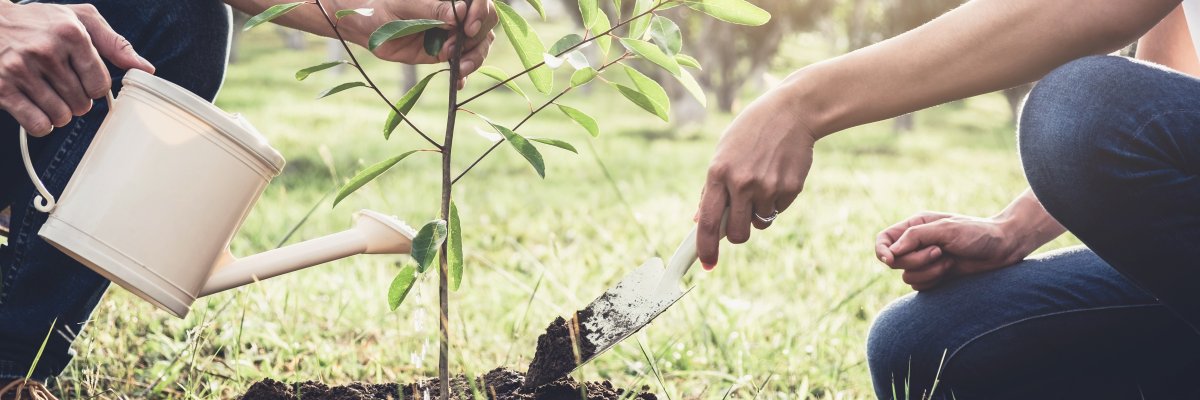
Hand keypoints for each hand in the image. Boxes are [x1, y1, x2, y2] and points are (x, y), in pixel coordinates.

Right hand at [0, 2, 154, 135]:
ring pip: (61, 117)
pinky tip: (36, 107)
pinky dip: (41, 123)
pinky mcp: (2, 88)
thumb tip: (146, 69)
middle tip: (63, 85)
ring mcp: (20, 70)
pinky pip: (38, 125)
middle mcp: (45, 51)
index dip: (95, 87)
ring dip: (59, 113)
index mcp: (70, 33)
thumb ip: (115, 43)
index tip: (84, 78)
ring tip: (49, 94)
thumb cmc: (40, 22)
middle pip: (82, 104)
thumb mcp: (80, 20)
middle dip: (77, 100)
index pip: (101, 84)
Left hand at [364, 0, 495, 88]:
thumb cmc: (384, 8)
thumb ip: (432, 10)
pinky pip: (463, 63)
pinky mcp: (446, 53)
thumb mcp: (405, 6)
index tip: (468, 28)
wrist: (369, 29)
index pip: (479, 2)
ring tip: (459, 70)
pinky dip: (464, 75)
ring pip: (479, 45)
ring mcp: (454, 35)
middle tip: (454, 51)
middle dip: (476, 40)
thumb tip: (458, 14)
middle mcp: (457, 15)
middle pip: (485, 25)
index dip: (480, 13)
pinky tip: (458, 83)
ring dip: (474, 59)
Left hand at [696, 86, 814, 269]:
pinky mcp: (791, 188)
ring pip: (760, 223)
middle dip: (737, 234)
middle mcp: (742, 183)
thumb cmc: (751, 132)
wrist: (792, 112)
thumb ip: (711, 187)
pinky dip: (776, 201)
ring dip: (758, 213)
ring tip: (762, 182)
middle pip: (737, 234)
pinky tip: (777, 175)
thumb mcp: (723, 153)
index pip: (708, 222)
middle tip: (739, 220)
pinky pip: (778, 210)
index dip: (706, 248)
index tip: (707, 264)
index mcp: (718, 173)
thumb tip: (699, 219)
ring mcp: (768, 187)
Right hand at [875, 212, 1031, 289]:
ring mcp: (924, 262)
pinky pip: (919, 286)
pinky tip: (951, 271)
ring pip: (907, 276)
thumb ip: (915, 237)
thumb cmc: (977, 233)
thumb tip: (891, 252)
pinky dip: (934, 281)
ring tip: (949, 261)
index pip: (884, 240)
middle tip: (939, 252)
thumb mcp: (945, 229)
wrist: (1003, 249)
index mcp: (915, 226)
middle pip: (894, 261)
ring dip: (929, 272)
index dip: (881, 251)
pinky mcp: (934, 277)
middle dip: (916, 260)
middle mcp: (916, 244)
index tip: (890, 260)